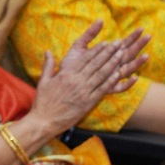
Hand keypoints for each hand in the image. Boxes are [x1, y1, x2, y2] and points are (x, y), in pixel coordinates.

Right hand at [28, 21, 143, 136]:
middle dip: (108, 52)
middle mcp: (76, 81)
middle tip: (118, 44)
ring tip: (121, 54)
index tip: (105, 43)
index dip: (96, 50)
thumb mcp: (43, 81)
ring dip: (112, 63)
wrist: (44, 121)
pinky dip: (111, 81)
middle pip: (96, 64)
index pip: (84, 59)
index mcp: (66, 74)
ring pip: (101, 74)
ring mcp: (84, 92)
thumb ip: (48, 65)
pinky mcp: (88, 103)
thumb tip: (48, 51)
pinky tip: (118, 74)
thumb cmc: (43, 102)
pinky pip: (102, 90)